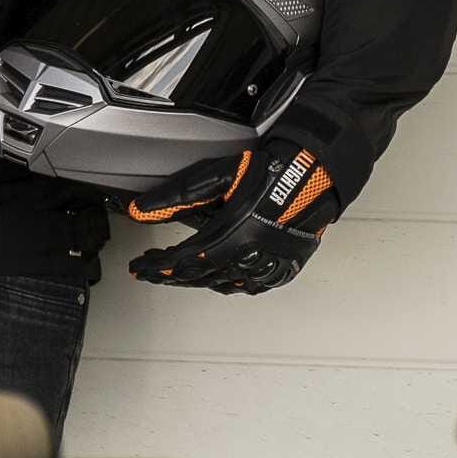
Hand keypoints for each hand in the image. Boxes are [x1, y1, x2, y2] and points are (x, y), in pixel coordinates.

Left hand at [124, 143, 338, 293]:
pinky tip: (219, 280)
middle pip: (198, 277)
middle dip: (169, 275)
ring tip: (176, 275)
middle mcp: (250, 256)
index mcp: (232, 235)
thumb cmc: (271, 170)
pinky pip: (249, 286)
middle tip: (151, 272)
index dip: (156, 266)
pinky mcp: (284, 268)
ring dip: (195, 281)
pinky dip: (227, 284)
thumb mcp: (218, 177)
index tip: (140, 267)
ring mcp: (269, 265)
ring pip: (221, 285)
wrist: (315, 173)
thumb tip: (141, 209)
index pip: (181, 260)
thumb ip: (177, 196)